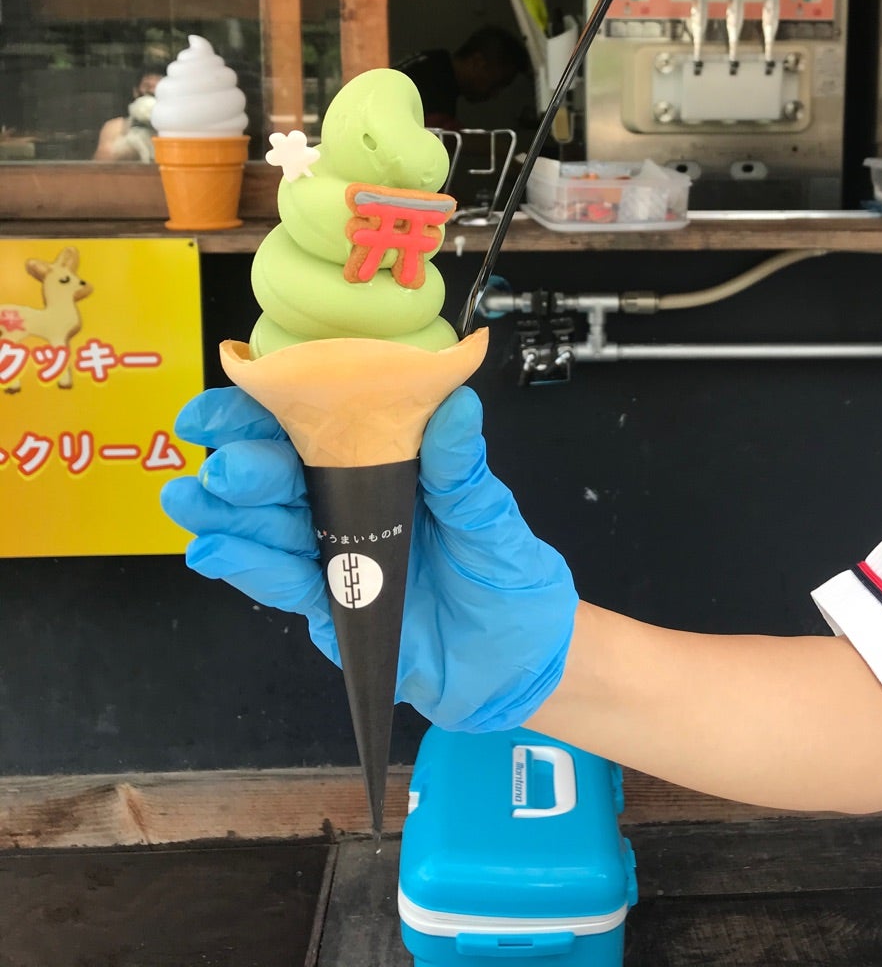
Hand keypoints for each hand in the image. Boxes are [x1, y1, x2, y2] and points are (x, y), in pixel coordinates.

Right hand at [162, 386, 577, 732]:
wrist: (519, 664)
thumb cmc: (506, 578)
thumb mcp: (491, 522)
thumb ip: (464, 472)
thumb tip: (458, 402)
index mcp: (383, 467)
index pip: (317, 427)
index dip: (269, 407)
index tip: (231, 389)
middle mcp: (349, 506)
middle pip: (281, 477)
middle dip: (242, 465)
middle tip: (222, 467)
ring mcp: (335, 558)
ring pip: (269, 529)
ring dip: (227, 516)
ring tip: (190, 500)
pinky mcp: (331, 609)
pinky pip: (284, 585)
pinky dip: (247, 567)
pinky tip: (210, 550)